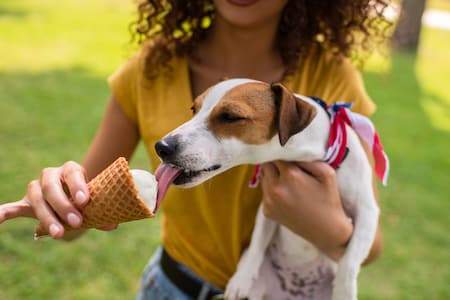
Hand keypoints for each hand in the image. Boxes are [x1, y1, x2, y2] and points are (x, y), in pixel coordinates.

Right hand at [0, 161, 115, 238]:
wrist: (72, 200)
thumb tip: (113, 225)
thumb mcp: (95, 204)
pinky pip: (12, 207)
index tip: (85, 201)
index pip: (73, 173)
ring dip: (47, 216)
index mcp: (71, 170)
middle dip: (63, 205)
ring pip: (36, 198)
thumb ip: (102, 213)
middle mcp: (51, 175)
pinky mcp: (26, 203)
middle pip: (52, 187)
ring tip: (58, 234)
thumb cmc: (87, 200)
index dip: (78, 186)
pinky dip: (4, 212)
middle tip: (77, 222)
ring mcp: (37, 188)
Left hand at [260, 160, 352, 259]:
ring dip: (272, 177)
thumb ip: (308, 158)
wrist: (326, 231)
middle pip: (265, 165)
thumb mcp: (327, 173)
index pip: (276, 154)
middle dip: (275, 164)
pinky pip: (264, 193)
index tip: (288, 155)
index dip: (282, 153)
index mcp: (290, 175)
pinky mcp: (267, 211)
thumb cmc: (329, 199)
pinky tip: (287, 197)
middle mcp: (275, 188)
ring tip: (289, 183)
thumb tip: (291, 150)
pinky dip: (272, 192)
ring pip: (263, 178)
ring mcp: (269, 201)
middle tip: (287, 167)